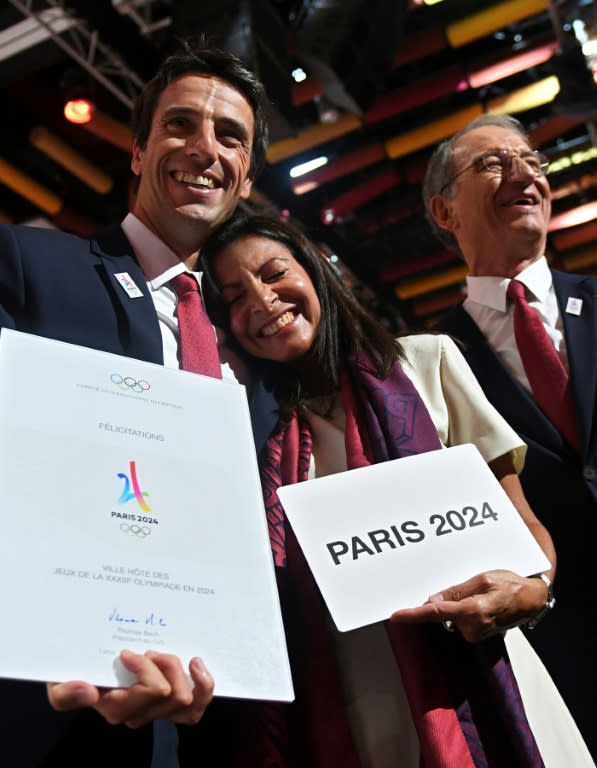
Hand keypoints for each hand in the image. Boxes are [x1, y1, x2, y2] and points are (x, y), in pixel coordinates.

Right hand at [46, 650, 213, 727]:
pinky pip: (195, 708)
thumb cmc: (73, 669)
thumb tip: (89, 692)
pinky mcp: (172, 701)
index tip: (129, 652)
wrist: (82, 662)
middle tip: (150, 649)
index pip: (149, 693)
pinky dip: (202, 686)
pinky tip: (196, 664)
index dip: (146, 671)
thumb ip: (65, 692)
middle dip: (166, 665)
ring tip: (168, 654)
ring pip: (187, 702)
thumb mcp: (57, 681)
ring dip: (182, 673)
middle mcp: (138, 713)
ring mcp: (157, 709)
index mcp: (115, 707)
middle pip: (171, 695)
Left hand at [389, 569, 547, 642]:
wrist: (531, 599)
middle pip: (441, 613)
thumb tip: (433, 600)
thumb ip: (456, 591)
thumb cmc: (510, 585)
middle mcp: (472, 628)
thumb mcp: (482, 579)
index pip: (435, 613)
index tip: (396, 616)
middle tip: (469, 586)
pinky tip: (480, 602)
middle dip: (446, 599)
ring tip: (480, 593)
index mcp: (473, 611)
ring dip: (457, 604)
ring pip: (450, 616)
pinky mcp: (477, 635)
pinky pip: (459, 620)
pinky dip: (463, 610)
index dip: (413, 614)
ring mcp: (475, 634)